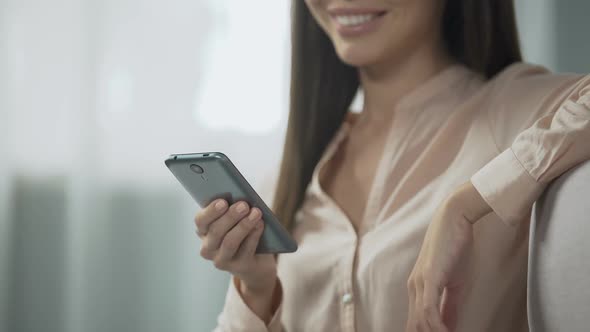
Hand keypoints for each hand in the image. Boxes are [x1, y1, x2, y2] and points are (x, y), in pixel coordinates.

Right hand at [195, 199, 277, 320]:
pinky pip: (246, 249)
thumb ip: (233, 210)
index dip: (211, 211)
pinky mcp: (239, 266)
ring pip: (230, 242)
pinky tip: (260, 224)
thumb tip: (241, 199)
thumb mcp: (235, 220)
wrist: (256, 261)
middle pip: (216, 231)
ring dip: (244, 226)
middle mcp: (208, 248)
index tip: (223, 201)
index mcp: (203, 231)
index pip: (200, 220)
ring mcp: (222, 259)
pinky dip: (254, 235)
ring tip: (256, 213)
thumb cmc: (243, 232)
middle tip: (244, 205)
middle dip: (230, 216)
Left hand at [405, 182, 490, 331]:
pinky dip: (437, 327)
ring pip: (420, 321)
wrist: (455, 219)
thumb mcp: (456, 283)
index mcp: (418, 289)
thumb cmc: (456, 248)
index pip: (416, 322)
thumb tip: (449, 327)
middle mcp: (414, 288)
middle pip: (414, 325)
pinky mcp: (428, 278)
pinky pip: (429, 310)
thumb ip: (450, 307)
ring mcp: (419, 283)